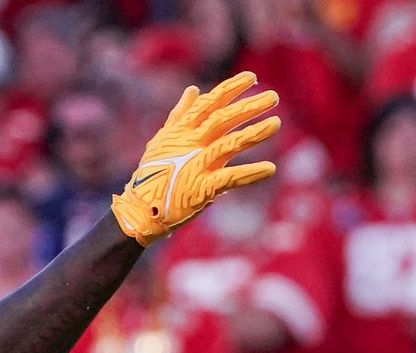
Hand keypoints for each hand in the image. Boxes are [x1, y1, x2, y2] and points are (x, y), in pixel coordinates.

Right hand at [111, 72, 280, 245]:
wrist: (139, 211)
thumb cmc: (152, 175)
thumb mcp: (163, 140)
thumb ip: (180, 115)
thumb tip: (193, 90)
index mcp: (182, 131)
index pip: (209, 103)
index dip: (230, 89)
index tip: (251, 78)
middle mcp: (190, 145)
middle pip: (223, 119)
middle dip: (248, 107)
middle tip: (273, 97)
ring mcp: (196, 166)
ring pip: (230, 144)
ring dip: (254, 133)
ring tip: (276, 123)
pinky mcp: (202, 189)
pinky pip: (231, 178)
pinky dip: (251, 173)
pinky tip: (270, 169)